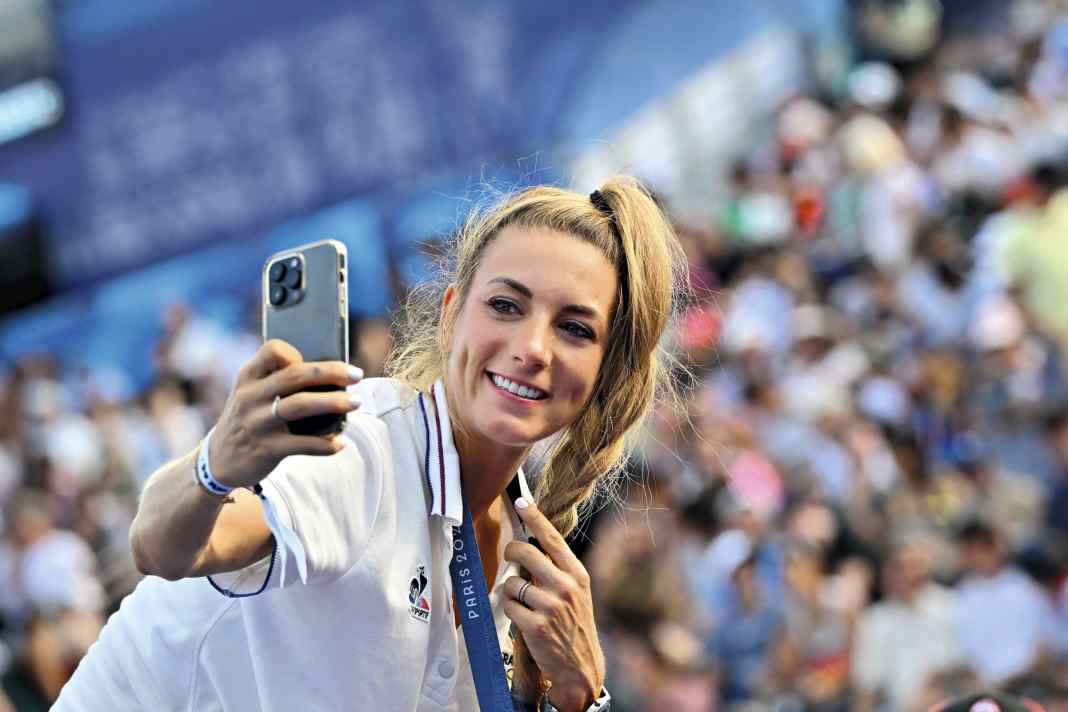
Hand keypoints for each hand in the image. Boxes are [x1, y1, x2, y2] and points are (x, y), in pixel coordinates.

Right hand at [208, 339, 363, 487]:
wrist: (218, 461)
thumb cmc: (248, 419)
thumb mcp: (250, 394)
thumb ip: (277, 382)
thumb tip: (331, 377)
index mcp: (248, 377)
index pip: (272, 350)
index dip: (297, 351)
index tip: (315, 359)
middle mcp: (251, 396)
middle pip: (296, 375)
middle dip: (332, 372)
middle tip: (357, 375)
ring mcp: (258, 423)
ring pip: (302, 405)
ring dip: (334, 403)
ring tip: (356, 403)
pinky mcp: (267, 449)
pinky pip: (304, 444)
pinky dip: (326, 444)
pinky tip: (341, 442)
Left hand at [503, 499, 604, 711]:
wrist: (580, 667)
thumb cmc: (573, 624)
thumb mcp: (576, 593)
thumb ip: (557, 570)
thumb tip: (530, 546)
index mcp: (577, 574)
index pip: (552, 539)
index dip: (535, 517)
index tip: (521, 501)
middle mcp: (566, 587)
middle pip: (525, 552)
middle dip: (511, 551)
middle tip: (510, 556)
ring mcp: (551, 606)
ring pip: (511, 582)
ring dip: (511, 591)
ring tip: (524, 603)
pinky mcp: (535, 625)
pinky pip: (508, 605)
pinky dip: (510, 611)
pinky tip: (524, 620)